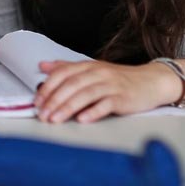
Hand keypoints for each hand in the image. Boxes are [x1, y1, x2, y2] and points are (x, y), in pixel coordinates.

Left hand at [34, 59, 182, 122]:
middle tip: (42, 113)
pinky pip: (106, 104)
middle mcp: (97, 73)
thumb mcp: (91, 70)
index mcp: (87, 66)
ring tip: (55, 119)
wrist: (149, 81)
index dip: (48, 87)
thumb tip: (42, 66)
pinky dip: (93, 112)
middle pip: (72, 84)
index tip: (37, 101)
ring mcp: (110, 85)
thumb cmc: (117, 78)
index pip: (63, 73)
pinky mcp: (123, 98)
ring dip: (68, 107)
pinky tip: (82, 119)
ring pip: (85, 94)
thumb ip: (66, 68)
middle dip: (54, 99)